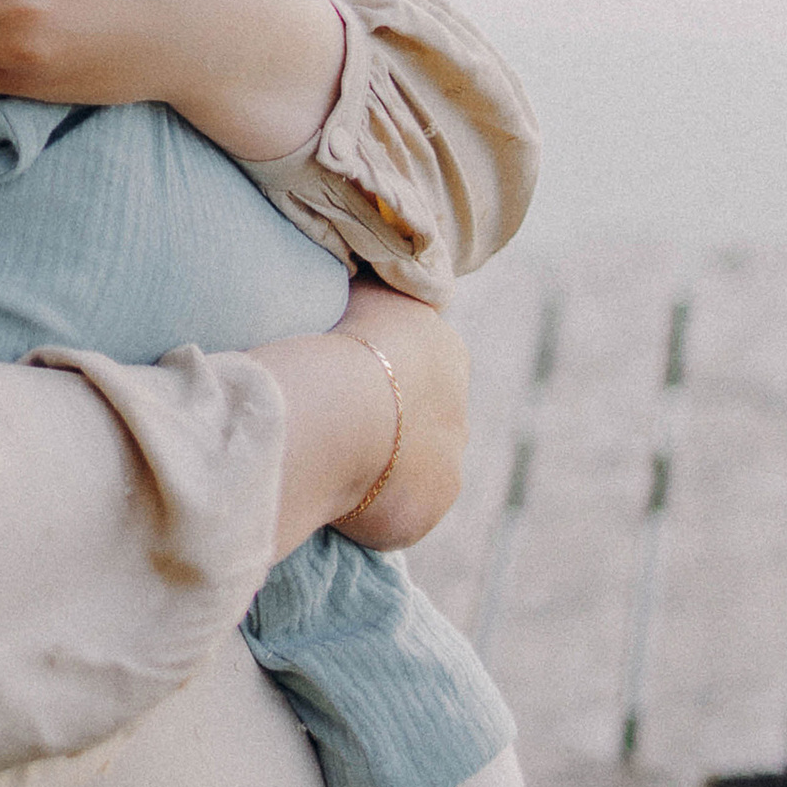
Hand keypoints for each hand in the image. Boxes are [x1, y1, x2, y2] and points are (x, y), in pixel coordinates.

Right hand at [254, 283, 468, 558]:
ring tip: (328, 465)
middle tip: (332, 427)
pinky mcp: (431, 506)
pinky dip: (369, 509)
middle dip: (386, 426)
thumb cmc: (338, 342)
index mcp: (445, 351)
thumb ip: (371, 297)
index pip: (415, 364)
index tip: (337, 381)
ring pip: (413, 469)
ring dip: (380, 470)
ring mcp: (450, 461)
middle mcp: (459, 407)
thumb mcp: (359, 295)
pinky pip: (396, 510)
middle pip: (420, 419)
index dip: (375, 373)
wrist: (342, 409)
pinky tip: (333, 498)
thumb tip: (363, 276)